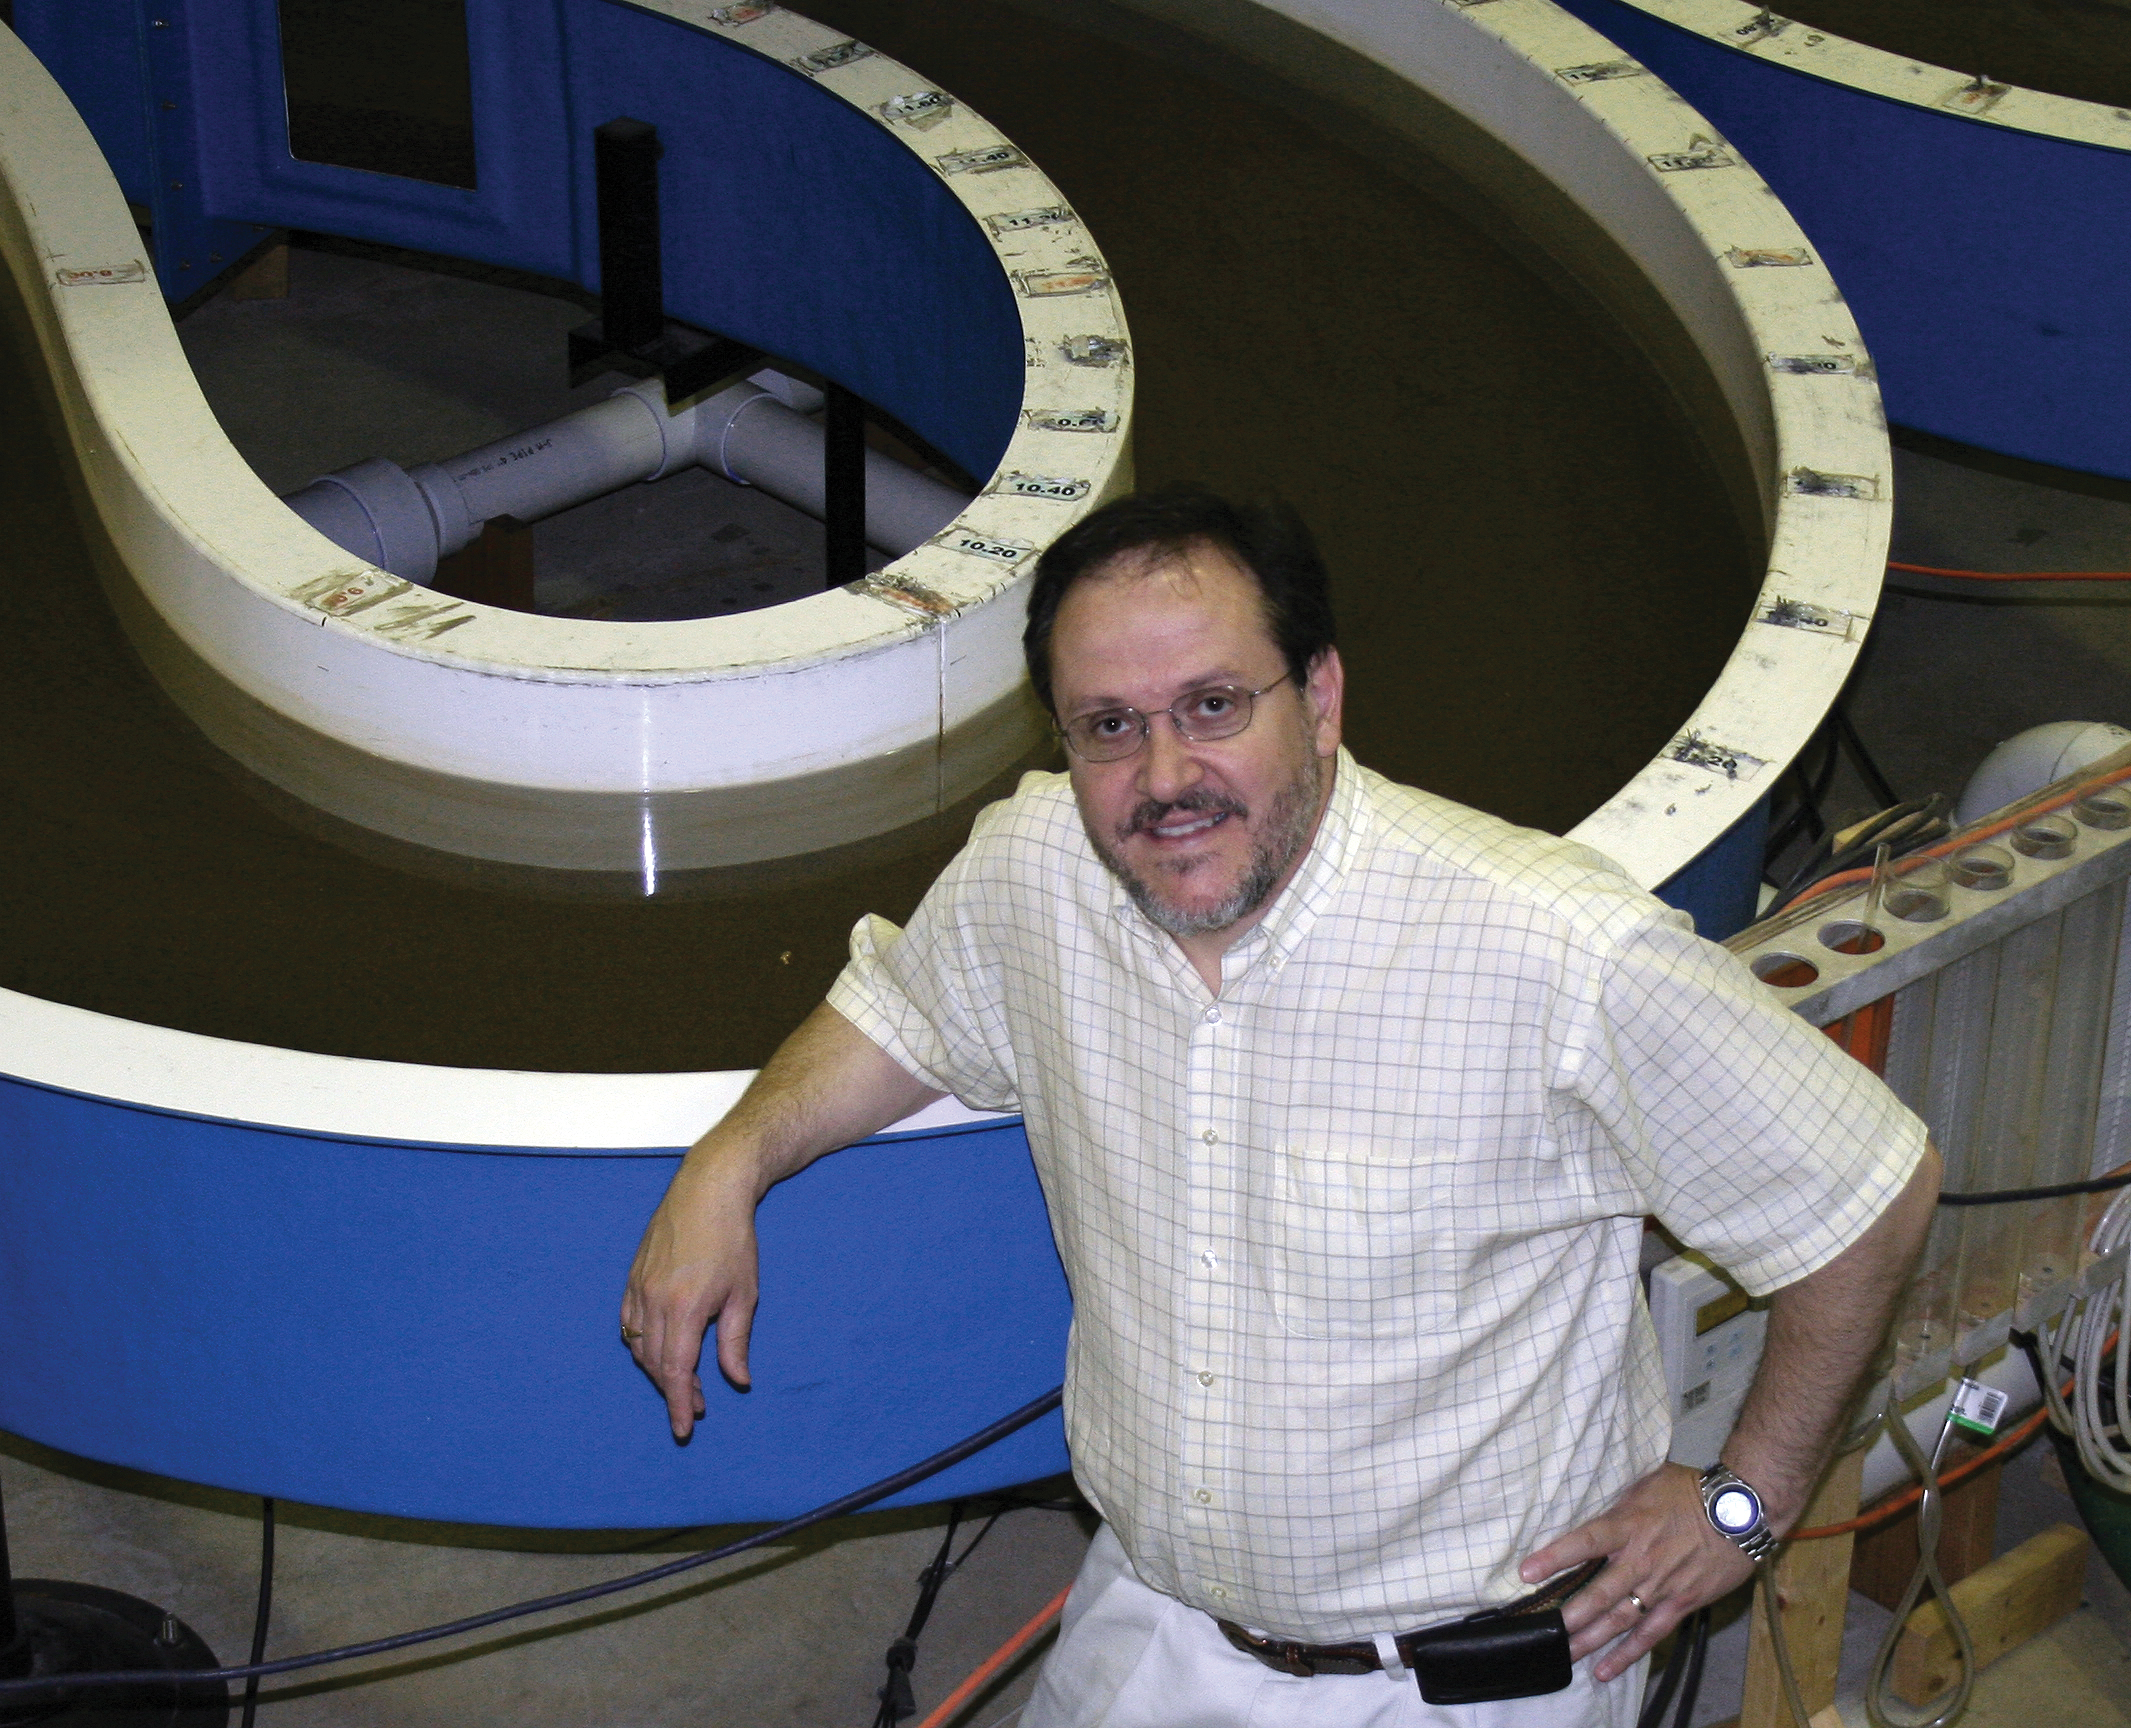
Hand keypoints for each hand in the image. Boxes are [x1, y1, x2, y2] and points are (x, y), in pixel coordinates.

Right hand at [620, 1164, 759, 1440]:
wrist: (708, 1190)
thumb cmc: (733, 1239)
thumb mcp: (744, 1294)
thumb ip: (735, 1342)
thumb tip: (737, 1382)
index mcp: (685, 1307)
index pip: (676, 1371)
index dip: (678, 1404)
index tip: (684, 1428)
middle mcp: (655, 1300)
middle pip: (655, 1363)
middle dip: (674, 1390)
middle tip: (699, 1403)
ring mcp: (638, 1288)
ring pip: (639, 1346)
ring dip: (659, 1369)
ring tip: (687, 1379)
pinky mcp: (632, 1277)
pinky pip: (629, 1323)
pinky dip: (642, 1345)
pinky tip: (662, 1349)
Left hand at [1519, 1462, 1756, 1681]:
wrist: (1740, 1511)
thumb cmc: (1691, 1491)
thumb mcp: (1647, 1485)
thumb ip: (1619, 1506)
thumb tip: (1594, 1514)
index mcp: (1629, 1524)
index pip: (1585, 1541)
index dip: (1555, 1557)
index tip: (1527, 1572)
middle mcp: (1642, 1558)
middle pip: (1600, 1591)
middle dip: (1571, 1614)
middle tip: (1544, 1631)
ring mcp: (1661, 1585)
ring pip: (1620, 1619)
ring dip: (1591, 1638)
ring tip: (1565, 1653)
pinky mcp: (1681, 1603)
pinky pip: (1650, 1634)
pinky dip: (1627, 1654)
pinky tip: (1605, 1669)